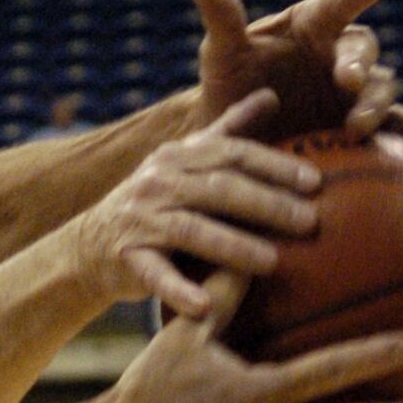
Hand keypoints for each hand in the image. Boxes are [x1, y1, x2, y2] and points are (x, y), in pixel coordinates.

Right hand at [71, 89, 318, 317]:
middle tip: (309, 222)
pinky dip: (180, 292)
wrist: (88, 244)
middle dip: (266, 204)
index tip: (314, 182)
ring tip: (272, 263)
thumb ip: (226, 132)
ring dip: (234, 246)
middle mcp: (157, 182)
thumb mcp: (183, 162)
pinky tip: (205, 308)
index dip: (274, 166)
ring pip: (192, 230)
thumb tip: (271, 95)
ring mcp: (141, 219)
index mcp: (177, 157)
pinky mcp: (128, 258)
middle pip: (218, 188)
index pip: (232, 154)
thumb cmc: (152, 204)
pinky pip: (157, 275)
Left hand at [193, 0, 399, 142]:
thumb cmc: (229, 84)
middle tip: (346, 78)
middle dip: (358, 62)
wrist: (235, 137)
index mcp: (312, 26)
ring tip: (355, 126)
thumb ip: (221, 18)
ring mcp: (354, 93)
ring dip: (374, 104)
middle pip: (362, 50)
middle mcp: (340, 55)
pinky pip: (392, 129)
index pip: (336, 6)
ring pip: (379, 90)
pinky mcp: (361, 127)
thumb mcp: (222, 54)